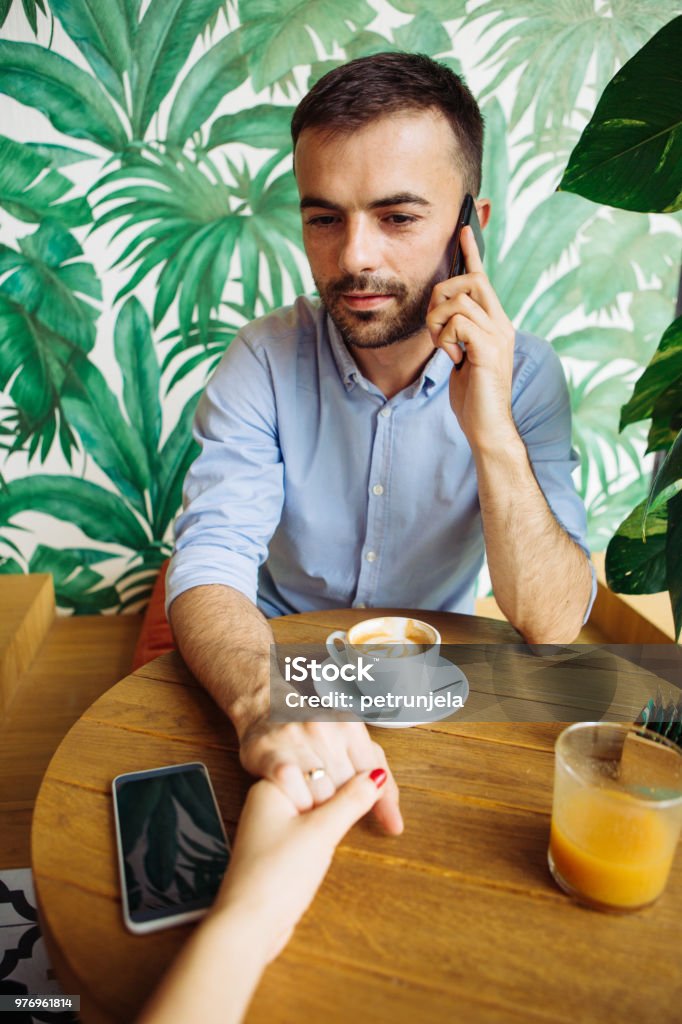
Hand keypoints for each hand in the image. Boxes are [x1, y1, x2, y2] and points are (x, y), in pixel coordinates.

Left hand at [216, 771, 387, 960]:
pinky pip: (311, 827)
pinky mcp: (281, 847)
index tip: (377, 784)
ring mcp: (274, 825)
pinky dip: (329, 831)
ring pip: (318, 807)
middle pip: (320, 785)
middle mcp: (270, 801)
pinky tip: (335, 839)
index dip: (352, 773)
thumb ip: (351, 800)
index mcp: (273, 785)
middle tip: (374, 803)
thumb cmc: (273, 878)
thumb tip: (375, 778)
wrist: (247, 926)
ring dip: (340, 813)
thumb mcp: (321, 832)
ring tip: (358, 819)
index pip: (320, 764)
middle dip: (347, 793)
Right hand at [239, 715, 402, 834]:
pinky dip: (295, 800)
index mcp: (349, 725)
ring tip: (311, 797)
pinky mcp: (268, 750)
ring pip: (319, 795)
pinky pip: (291, 790)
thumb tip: (395, 826)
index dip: (371, 800)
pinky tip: (293, 795)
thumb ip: (382, 788)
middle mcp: (323, 727)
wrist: (264, 709)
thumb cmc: (316, 736)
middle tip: (330, 800)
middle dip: (340, 802)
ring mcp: (294, 736)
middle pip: (345, 790)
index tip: (373, 819)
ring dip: (317, 805)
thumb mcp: (356, 753)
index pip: (371, 776)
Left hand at [426, 225, 517, 450]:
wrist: (486, 426)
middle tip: (436, 326)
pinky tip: (454, 358)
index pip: (483, 280)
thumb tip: (443, 315)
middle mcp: (501, 324)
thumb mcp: (462, 357)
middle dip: (442, 295)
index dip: (471, 254)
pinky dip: (446, 338)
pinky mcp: (489, 348)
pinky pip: (457, 322)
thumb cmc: (472, 397)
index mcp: (495, 324)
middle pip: (470, 281)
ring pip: (458, 302)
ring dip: (438, 324)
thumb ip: (457, 334)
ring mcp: (498, 335)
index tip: (463, 230)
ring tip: (446, 349)